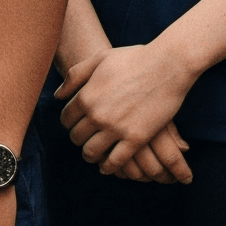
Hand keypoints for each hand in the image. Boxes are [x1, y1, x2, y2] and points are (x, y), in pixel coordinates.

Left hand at [58, 44, 196, 182]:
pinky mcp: (136, 139)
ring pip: (92, 152)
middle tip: (84, 139)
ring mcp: (116, 128)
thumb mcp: (99, 59)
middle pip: (77, 137)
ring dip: (90, 155)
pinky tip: (107, 167)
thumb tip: (58, 96)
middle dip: (78, 139)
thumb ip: (76, 76)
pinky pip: (116, 161)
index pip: (66, 119)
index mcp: (86, 96)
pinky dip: (108, 167)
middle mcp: (97, 115)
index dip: (68, 123)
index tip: (74, 125)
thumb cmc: (134, 59)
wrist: (167, 66)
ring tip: (93, 154)